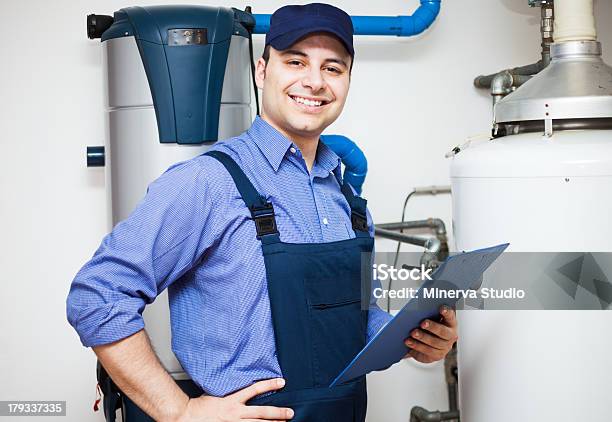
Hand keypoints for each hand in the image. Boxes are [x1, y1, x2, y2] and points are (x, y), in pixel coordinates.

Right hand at [177, 378, 293, 421]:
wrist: (187, 417)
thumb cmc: (200, 406)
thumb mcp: (217, 393)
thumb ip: (231, 392)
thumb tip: (241, 385)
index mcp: (232, 400)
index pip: (255, 389)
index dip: (269, 384)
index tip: (282, 381)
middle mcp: (235, 413)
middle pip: (262, 413)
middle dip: (278, 413)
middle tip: (290, 413)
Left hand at [402, 305, 457, 363]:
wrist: (424, 343)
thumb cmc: (427, 326)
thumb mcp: (429, 319)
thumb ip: (427, 314)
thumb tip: (417, 310)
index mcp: (450, 322)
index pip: (450, 316)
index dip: (447, 312)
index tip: (441, 308)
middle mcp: (450, 335)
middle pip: (443, 332)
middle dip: (432, 327)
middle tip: (422, 323)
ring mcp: (445, 347)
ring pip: (435, 342)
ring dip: (423, 337)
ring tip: (413, 333)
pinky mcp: (437, 355)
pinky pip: (427, 351)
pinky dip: (417, 346)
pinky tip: (408, 341)